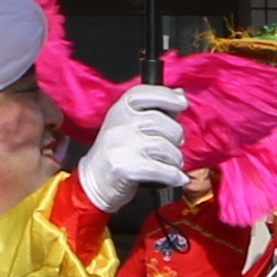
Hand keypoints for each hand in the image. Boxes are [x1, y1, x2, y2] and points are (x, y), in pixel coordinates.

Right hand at [75, 82, 190, 212]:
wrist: (94, 182)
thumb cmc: (116, 152)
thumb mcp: (129, 125)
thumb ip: (155, 110)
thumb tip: (179, 94)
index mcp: (120, 110)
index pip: (145, 94)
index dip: (166, 96)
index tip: (182, 103)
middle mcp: (118, 125)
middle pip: (159, 122)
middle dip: (176, 134)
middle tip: (177, 143)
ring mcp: (120, 146)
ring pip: (164, 147)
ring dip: (175, 158)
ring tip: (173, 163)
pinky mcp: (125, 168)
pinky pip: (161, 169)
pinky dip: (174, 175)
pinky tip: (178, 178)